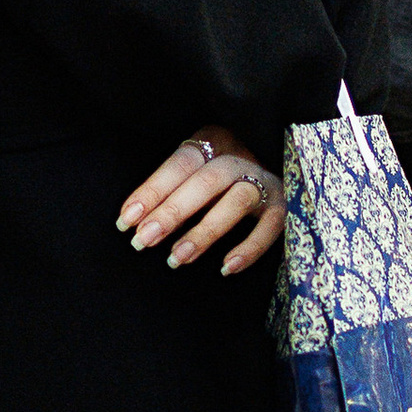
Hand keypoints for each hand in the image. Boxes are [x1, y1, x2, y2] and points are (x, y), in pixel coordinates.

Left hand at [116, 127, 287, 276]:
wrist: (285, 171)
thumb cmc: (225, 180)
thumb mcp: (199, 176)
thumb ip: (176, 195)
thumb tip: (139, 225)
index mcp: (215, 143)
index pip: (180, 164)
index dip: (152, 191)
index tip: (126, 220)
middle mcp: (242, 158)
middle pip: (206, 181)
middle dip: (172, 212)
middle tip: (143, 240)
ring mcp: (266, 181)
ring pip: (237, 201)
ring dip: (205, 231)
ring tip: (177, 259)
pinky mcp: (285, 205)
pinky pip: (270, 227)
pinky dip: (249, 248)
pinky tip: (226, 268)